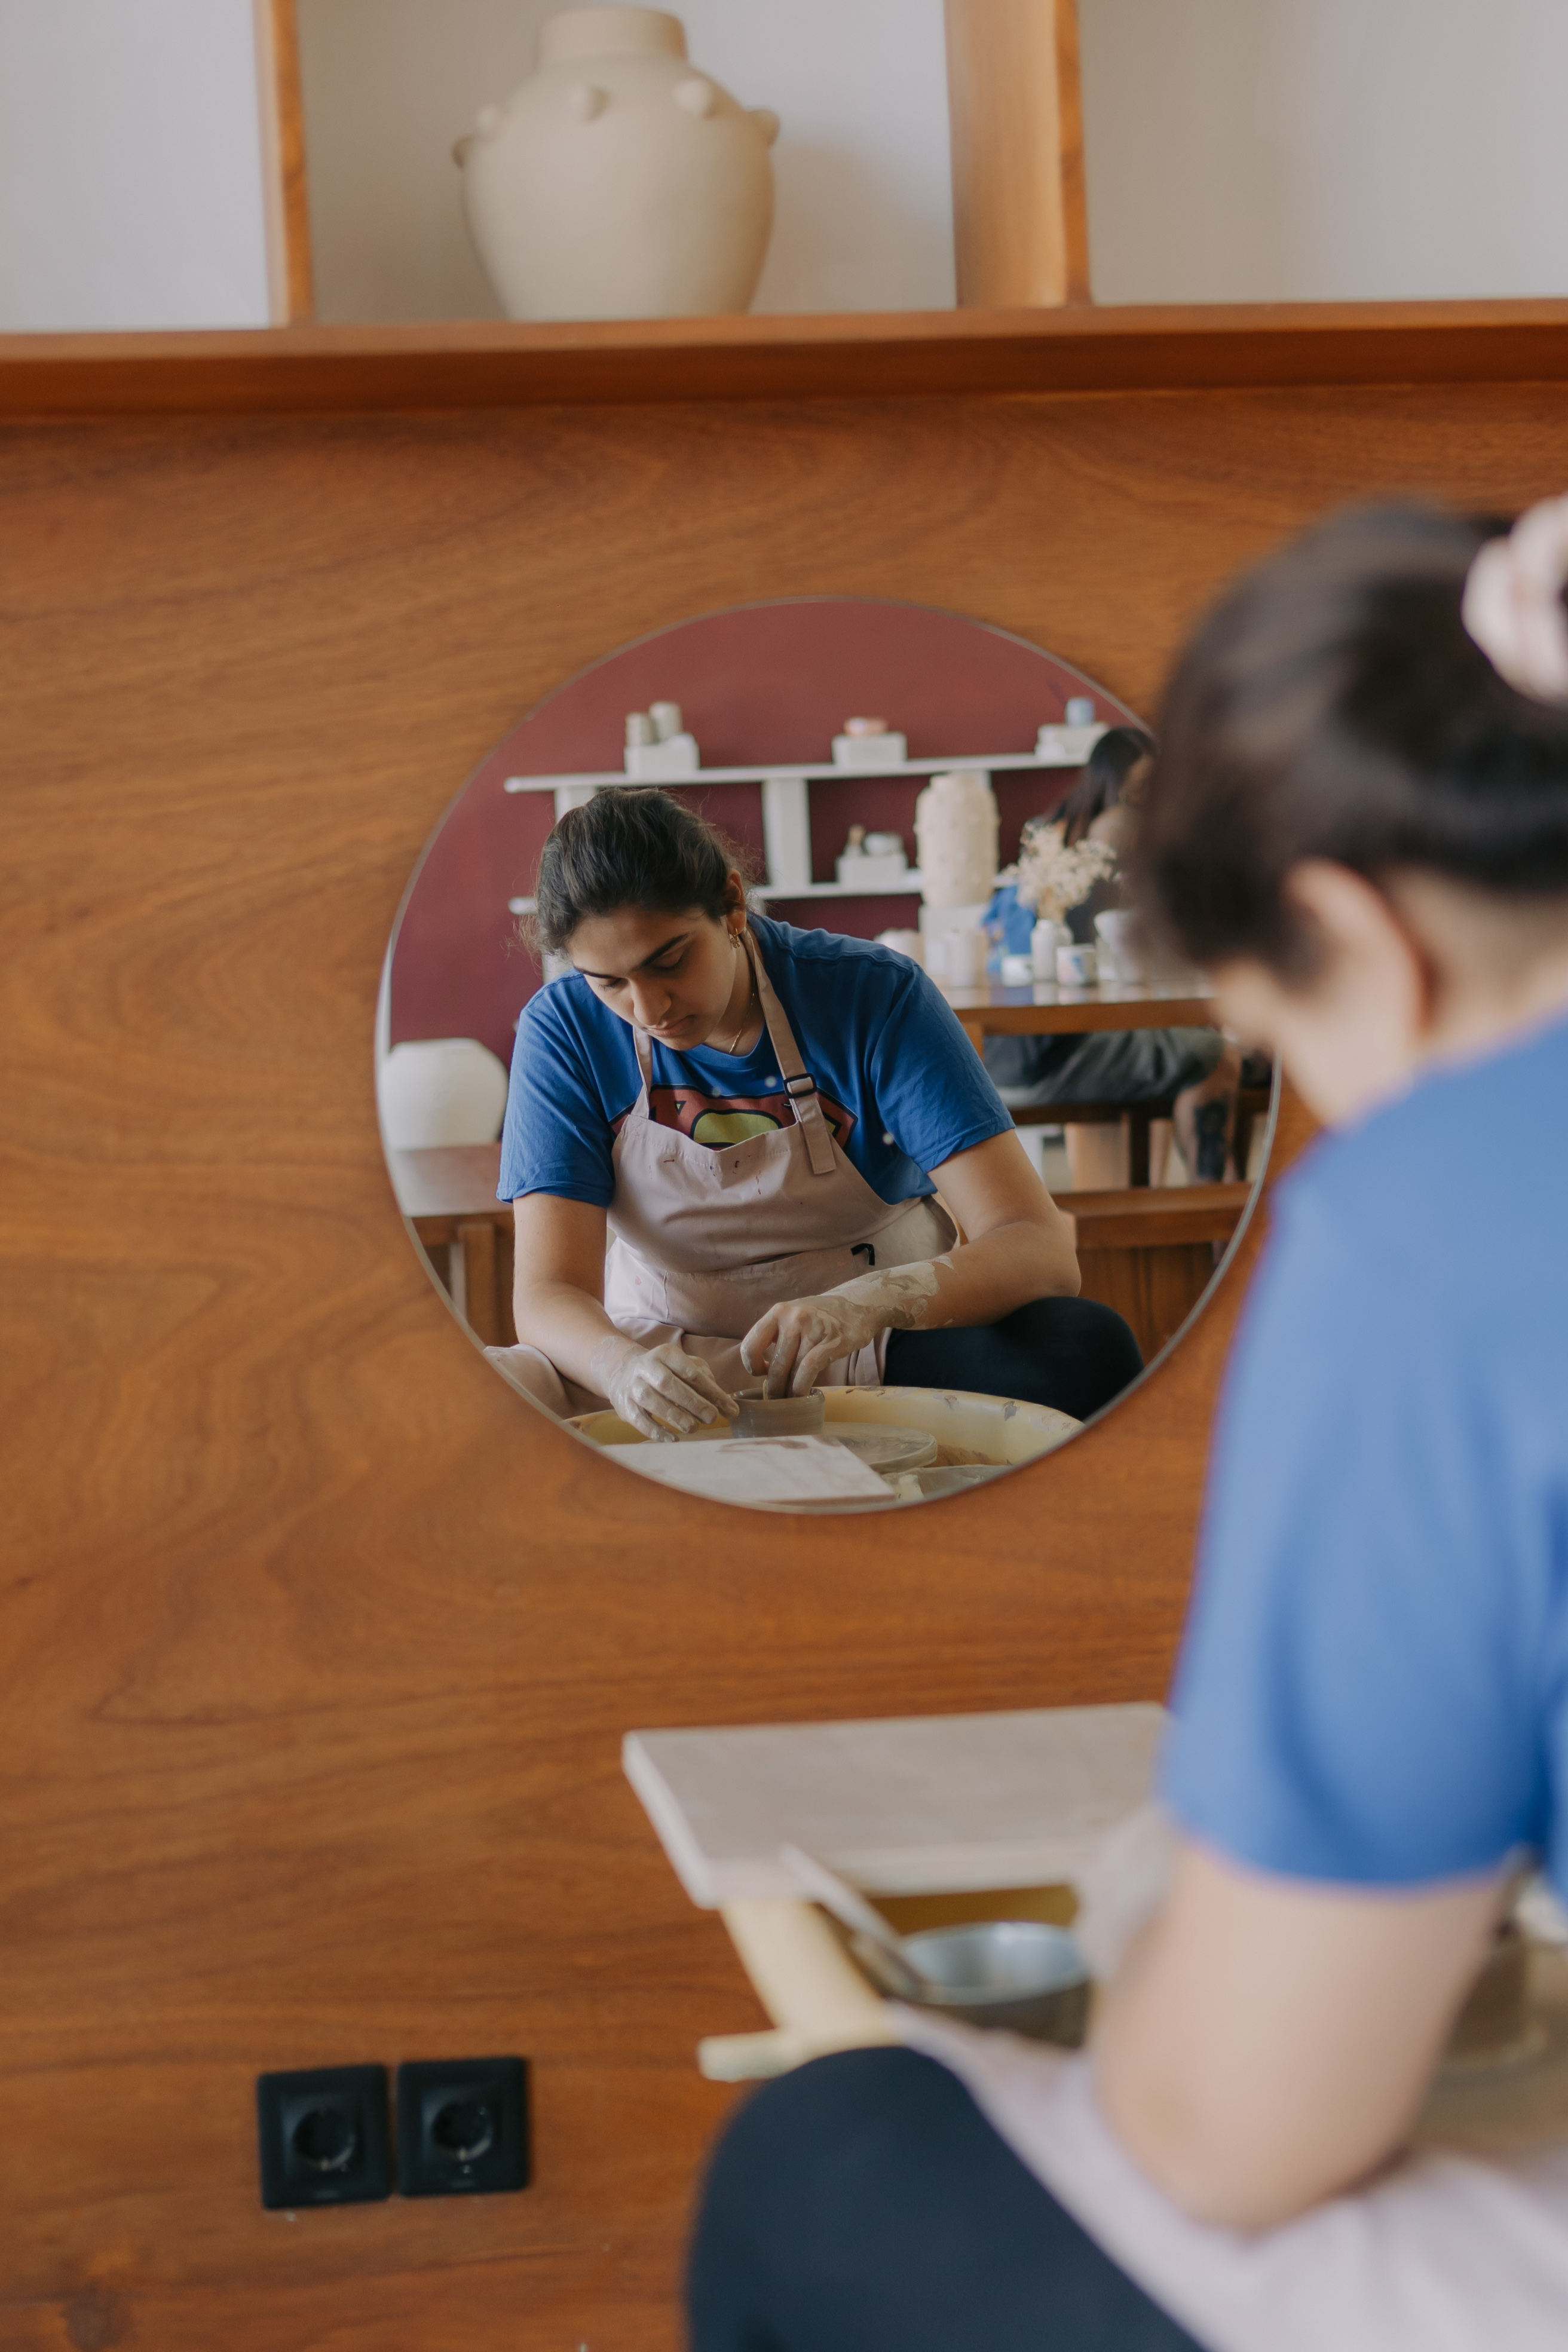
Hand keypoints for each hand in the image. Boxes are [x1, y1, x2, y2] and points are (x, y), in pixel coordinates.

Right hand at [591, 1335, 738, 1442]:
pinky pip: (640, 1420)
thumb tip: (727, 1405)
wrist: (622, 1373)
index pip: (691, 1372)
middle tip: (711, 1418)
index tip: (731, 1410)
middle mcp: (647, 1367)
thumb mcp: (683, 1366)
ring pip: (653, 1401)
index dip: (712, 1392)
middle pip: (670, 1384)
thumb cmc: (664, 1372)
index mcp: (666, 1354)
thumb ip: (706, 1381)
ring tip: (693, 1428)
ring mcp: (633, 1386)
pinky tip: (672, 1439)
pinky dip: (657, 1432)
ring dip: (676, 1417)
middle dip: (694, 1403)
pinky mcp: (624, 1406)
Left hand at [740, 1292, 881, 1396]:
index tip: (761, 1374)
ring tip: (788, 1401)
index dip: (751, 1366)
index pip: (750, 1345)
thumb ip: (775, 1333)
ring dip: (788, 1392)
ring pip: (792, 1370)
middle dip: (773, 1388)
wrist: (858, 1304)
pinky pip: (809, 1370)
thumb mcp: (793, 1314)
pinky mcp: (832, 1341)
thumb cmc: (821, 1315)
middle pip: (775, 1365)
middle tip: (774, 1401)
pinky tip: (802, 1395)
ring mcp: (813, 1329)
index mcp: (778, 1312)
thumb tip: (755, 1364)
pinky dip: (802, 1387)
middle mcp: (793, 1318)